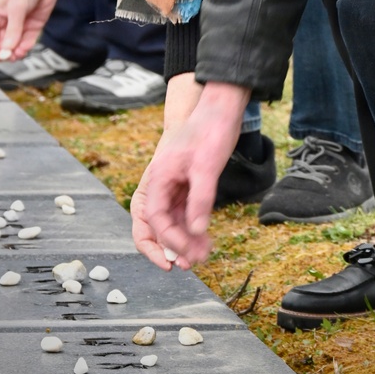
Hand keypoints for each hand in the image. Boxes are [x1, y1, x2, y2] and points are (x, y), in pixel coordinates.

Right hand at [0, 0, 71, 59]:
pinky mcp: (32, 26)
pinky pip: (27, 41)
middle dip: (5, 52)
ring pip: (14, 45)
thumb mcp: (17, 9)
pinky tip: (26, 48)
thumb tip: (7, 49)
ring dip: (16, 52)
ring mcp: (19, 25)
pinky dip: (26, 47)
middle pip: (1, 44)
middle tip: (12, 57)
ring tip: (20, 54)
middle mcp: (5, 22)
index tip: (0, 57)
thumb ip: (13, 30)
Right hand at [142, 81, 250, 264]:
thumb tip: (196, 231)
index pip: (154, 219)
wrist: (220, 109)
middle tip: (192, 264)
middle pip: (157, 226)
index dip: (165, 242)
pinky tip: (206, 241)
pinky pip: (186, 215)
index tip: (181, 258)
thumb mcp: (207, 166)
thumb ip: (201, 200)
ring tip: (204, 256)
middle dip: (173, 247)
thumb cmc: (210, 131)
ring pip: (173, 223)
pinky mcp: (187, 187)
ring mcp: (174, 187)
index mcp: (157, 179)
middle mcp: (161, 185)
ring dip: (186, 241)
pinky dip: (194, 229)